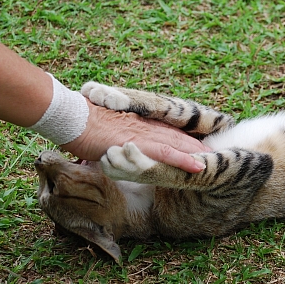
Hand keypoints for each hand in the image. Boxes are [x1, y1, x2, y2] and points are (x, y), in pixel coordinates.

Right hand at [60, 100, 210, 172]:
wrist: (69, 116)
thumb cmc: (78, 125)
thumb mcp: (100, 136)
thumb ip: (109, 144)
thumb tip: (104, 154)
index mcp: (139, 124)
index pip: (168, 133)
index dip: (184, 143)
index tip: (198, 150)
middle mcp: (146, 126)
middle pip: (179, 137)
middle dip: (197, 148)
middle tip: (215, 157)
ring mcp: (144, 133)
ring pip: (179, 145)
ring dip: (197, 155)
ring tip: (215, 164)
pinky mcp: (139, 141)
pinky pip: (166, 153)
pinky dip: (183, 160)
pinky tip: (199, 167)